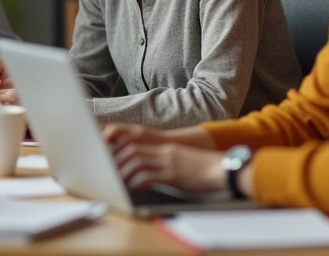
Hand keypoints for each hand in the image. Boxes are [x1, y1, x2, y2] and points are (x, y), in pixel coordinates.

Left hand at [103, 124, 224, 192]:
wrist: (222, 169)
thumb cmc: (202, 169)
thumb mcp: (179, 161)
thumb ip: (163, 162)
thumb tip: (146, 173)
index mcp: (164, 148)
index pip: (134, 141)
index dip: (118, 145)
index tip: (106, 152)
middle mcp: (163, 151)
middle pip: (131, 148)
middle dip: (115, 157)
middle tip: (105, 167)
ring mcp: (168, 161)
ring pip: (136, 161)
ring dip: (123, 171)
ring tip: (116, 180)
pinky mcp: (173, 174)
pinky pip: (149, 176)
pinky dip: (138, 182)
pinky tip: (135, 187)